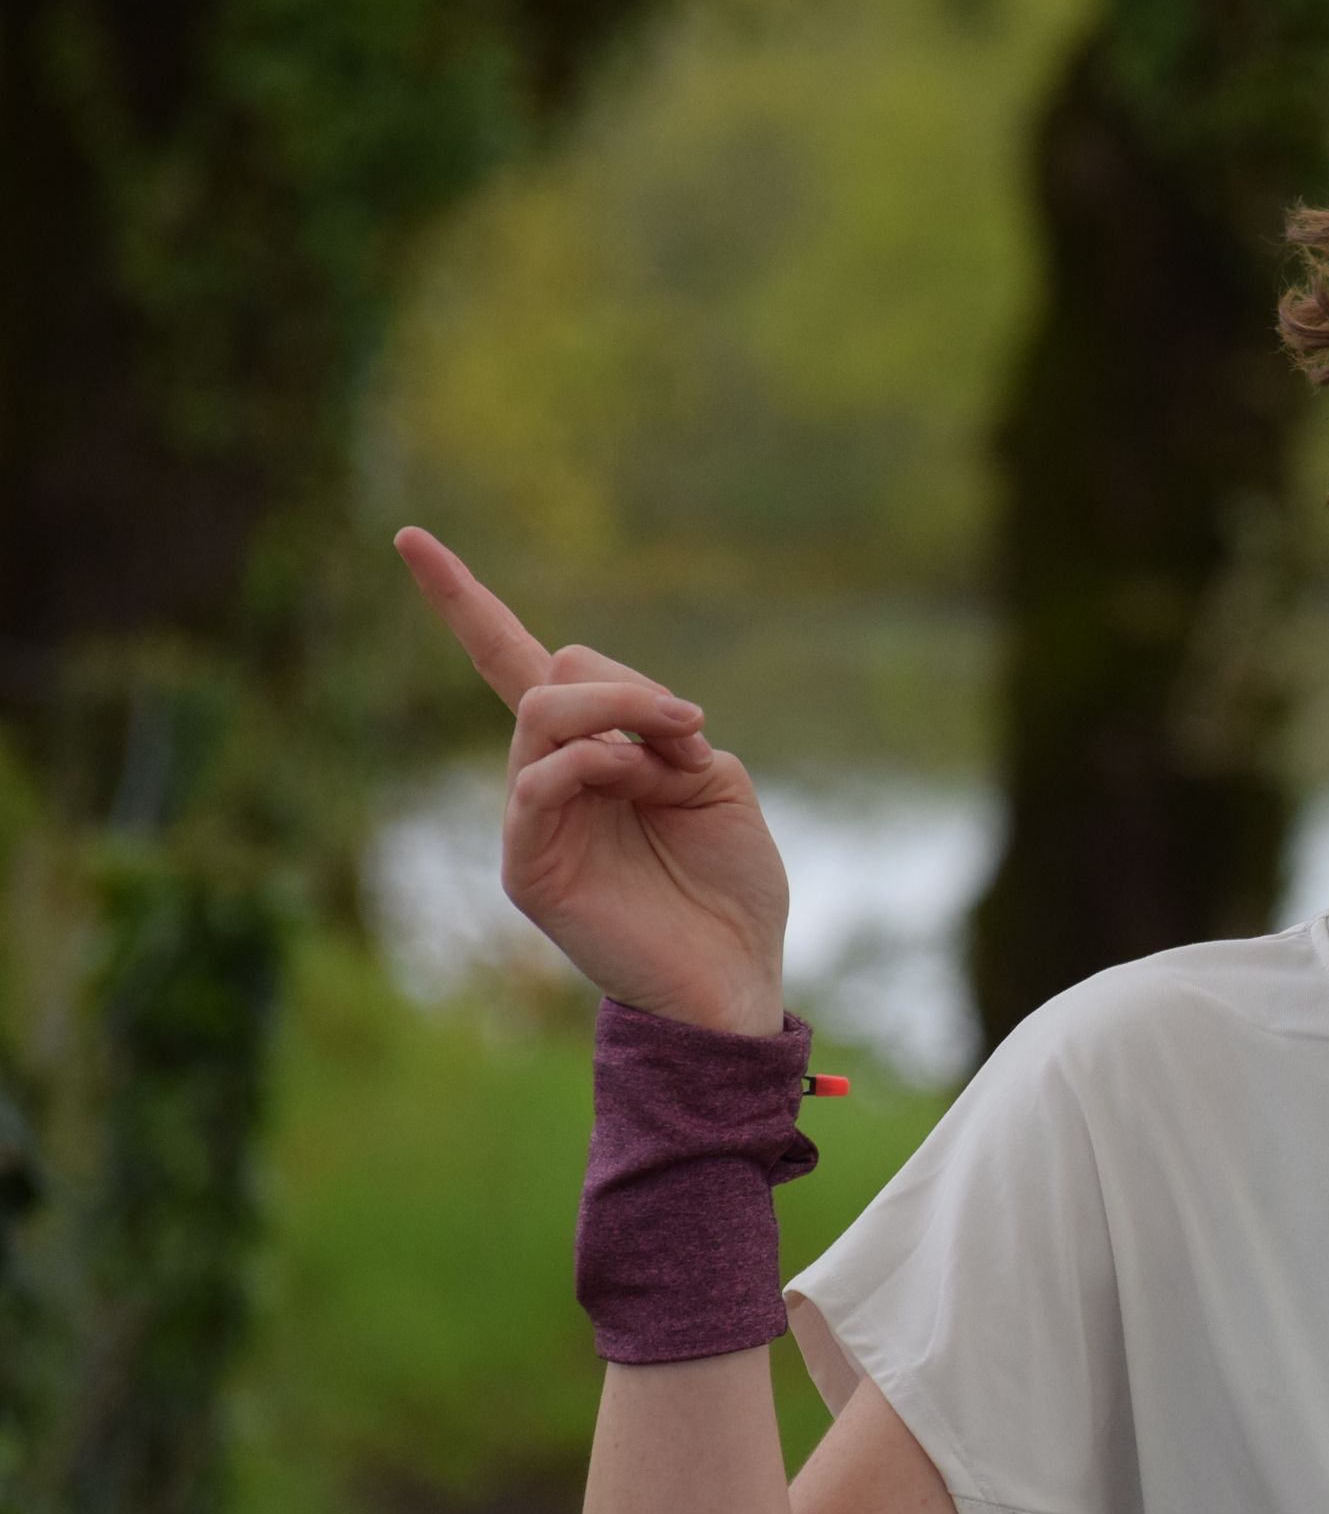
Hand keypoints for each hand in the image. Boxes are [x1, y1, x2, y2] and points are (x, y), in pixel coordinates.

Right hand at [393, 526, 789, 1034]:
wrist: (734, 976)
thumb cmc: (732, 886)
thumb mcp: (717, 781)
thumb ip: (667, 732)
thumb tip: (625, 715)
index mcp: (593, 754)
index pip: (516, 663)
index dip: (465, 603)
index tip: (410, 537)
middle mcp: (549, 779)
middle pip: (547, 674)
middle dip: (623, 682)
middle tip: (688, 725)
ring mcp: (532, 820)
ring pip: (542, 714)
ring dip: (619, 711)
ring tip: (678, 747)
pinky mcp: (528, 865)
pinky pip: (536, 780)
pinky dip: (591, 761)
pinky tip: (632, 778)